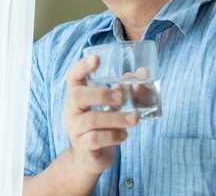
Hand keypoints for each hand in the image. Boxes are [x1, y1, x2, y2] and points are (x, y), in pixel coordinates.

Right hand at [63, 54, 138, 174]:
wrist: (90, 157)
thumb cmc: (102, 125)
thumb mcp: (111, 106)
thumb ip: (124, 90)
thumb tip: (143, 74)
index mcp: (77, 95)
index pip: (73, 76)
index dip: (82, 66)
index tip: (97, 59)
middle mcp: (72, 110)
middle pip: (77, 95)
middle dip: (101, 94)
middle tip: (122, 97)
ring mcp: (75, 129)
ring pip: (90, 119)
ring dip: (115, 118)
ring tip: (134, 118)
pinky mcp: (83, 146)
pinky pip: (95, 139)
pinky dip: (113, 136)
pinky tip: (124, 135)